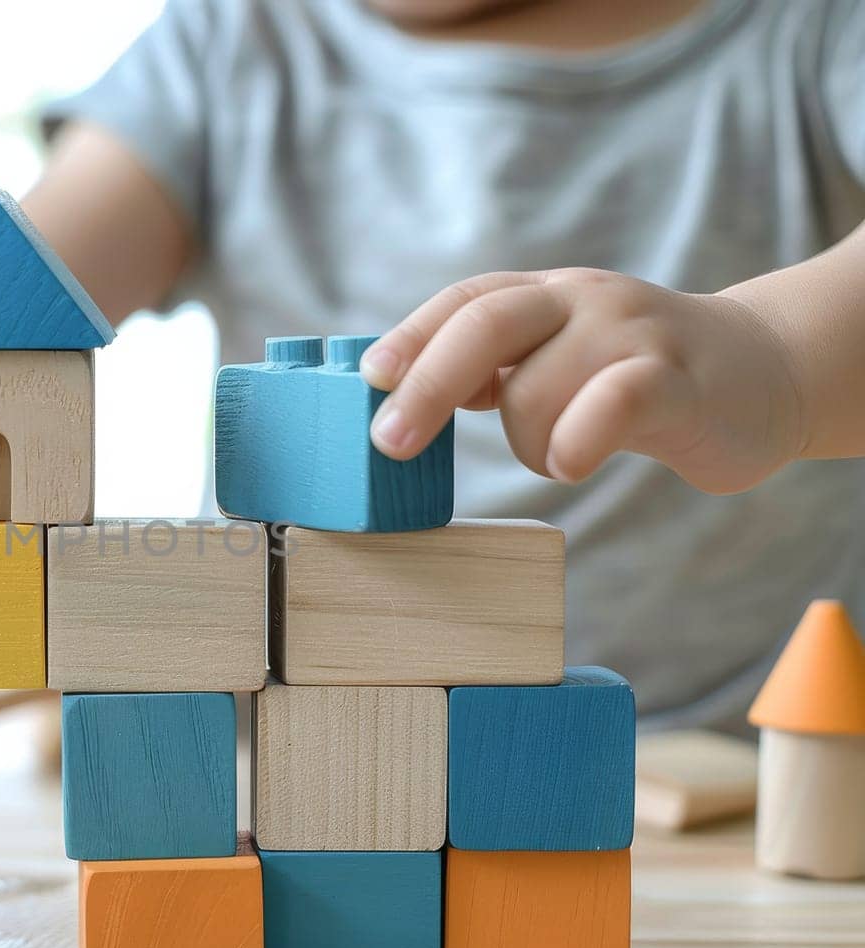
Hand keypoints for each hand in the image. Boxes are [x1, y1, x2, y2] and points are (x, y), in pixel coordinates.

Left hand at [359, 268, 806, 493]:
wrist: (766, 374)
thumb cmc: (639, 378)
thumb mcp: (560, 358)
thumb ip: (492, 370)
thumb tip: (400, 393)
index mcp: (548, 295)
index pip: (465, 301)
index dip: (411, 337)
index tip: (370, 379)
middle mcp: (584, 300)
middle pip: (483, 325)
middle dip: (426, 385)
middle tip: (390, 443)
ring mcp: (633, 334)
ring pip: (534, 392)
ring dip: (529, 446)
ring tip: (566, 453)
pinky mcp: (678, 379)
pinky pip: (611, 400)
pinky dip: (577, 438)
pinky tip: (572, 463)